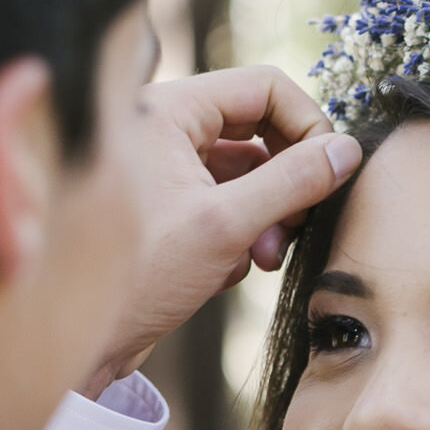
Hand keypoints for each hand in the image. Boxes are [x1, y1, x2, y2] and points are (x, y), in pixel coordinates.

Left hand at [83, 65, 362, 397]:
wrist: (81, 341)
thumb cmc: (136, 279)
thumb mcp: (226, 226)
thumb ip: (293, 182)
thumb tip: (347, 150)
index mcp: (166, 110)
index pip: (263, 87)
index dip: (307, 126)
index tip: (329, 172)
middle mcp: (164, 130)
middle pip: (259, 131)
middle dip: (286, 181)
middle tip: (295, 227)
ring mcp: (167, 171)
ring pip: (247, 174)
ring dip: (267, 216)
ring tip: (262, 258)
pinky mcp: (169, 210)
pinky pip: (227, 205)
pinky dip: (240, 236)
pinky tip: (226, 271)